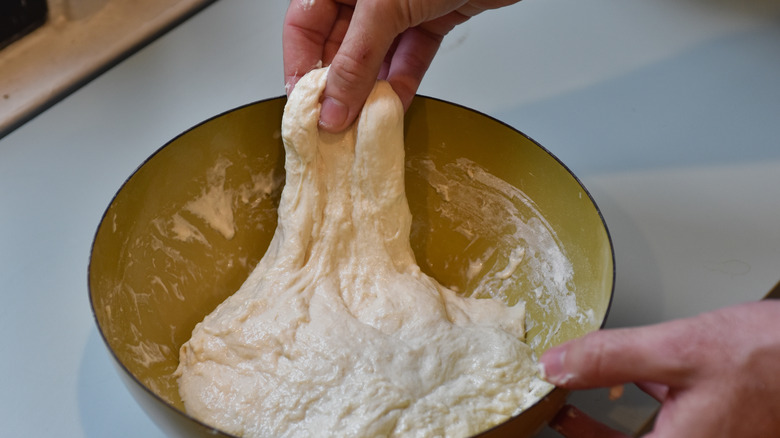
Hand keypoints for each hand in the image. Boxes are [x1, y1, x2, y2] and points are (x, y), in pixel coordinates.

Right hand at [283, 0, 520, 131]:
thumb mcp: (383, 9)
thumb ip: (356, 61)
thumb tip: (333, 108)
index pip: (303, 24)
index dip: (299, 65)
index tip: (305, 106)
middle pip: (337, 45)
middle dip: (338, 86)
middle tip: (335, 125)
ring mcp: (398, 6)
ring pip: (375, 57)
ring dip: (371, 91)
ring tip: (363, 124)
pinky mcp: (431, 18)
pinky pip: (410, 56)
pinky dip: (403, 82)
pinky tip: (394, 109)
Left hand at [539, 300, 779, 437]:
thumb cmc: (771, 358)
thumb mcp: (677, 350)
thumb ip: (610, 359)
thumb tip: (556, 366)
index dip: (583, 436)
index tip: (556, 423)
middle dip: (592, 432)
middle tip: (560, 416)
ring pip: (647, 437)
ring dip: (608, 425)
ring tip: (570, 407)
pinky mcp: (721, 427)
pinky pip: (668, 426)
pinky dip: (642, 409)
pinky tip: (626, 384)